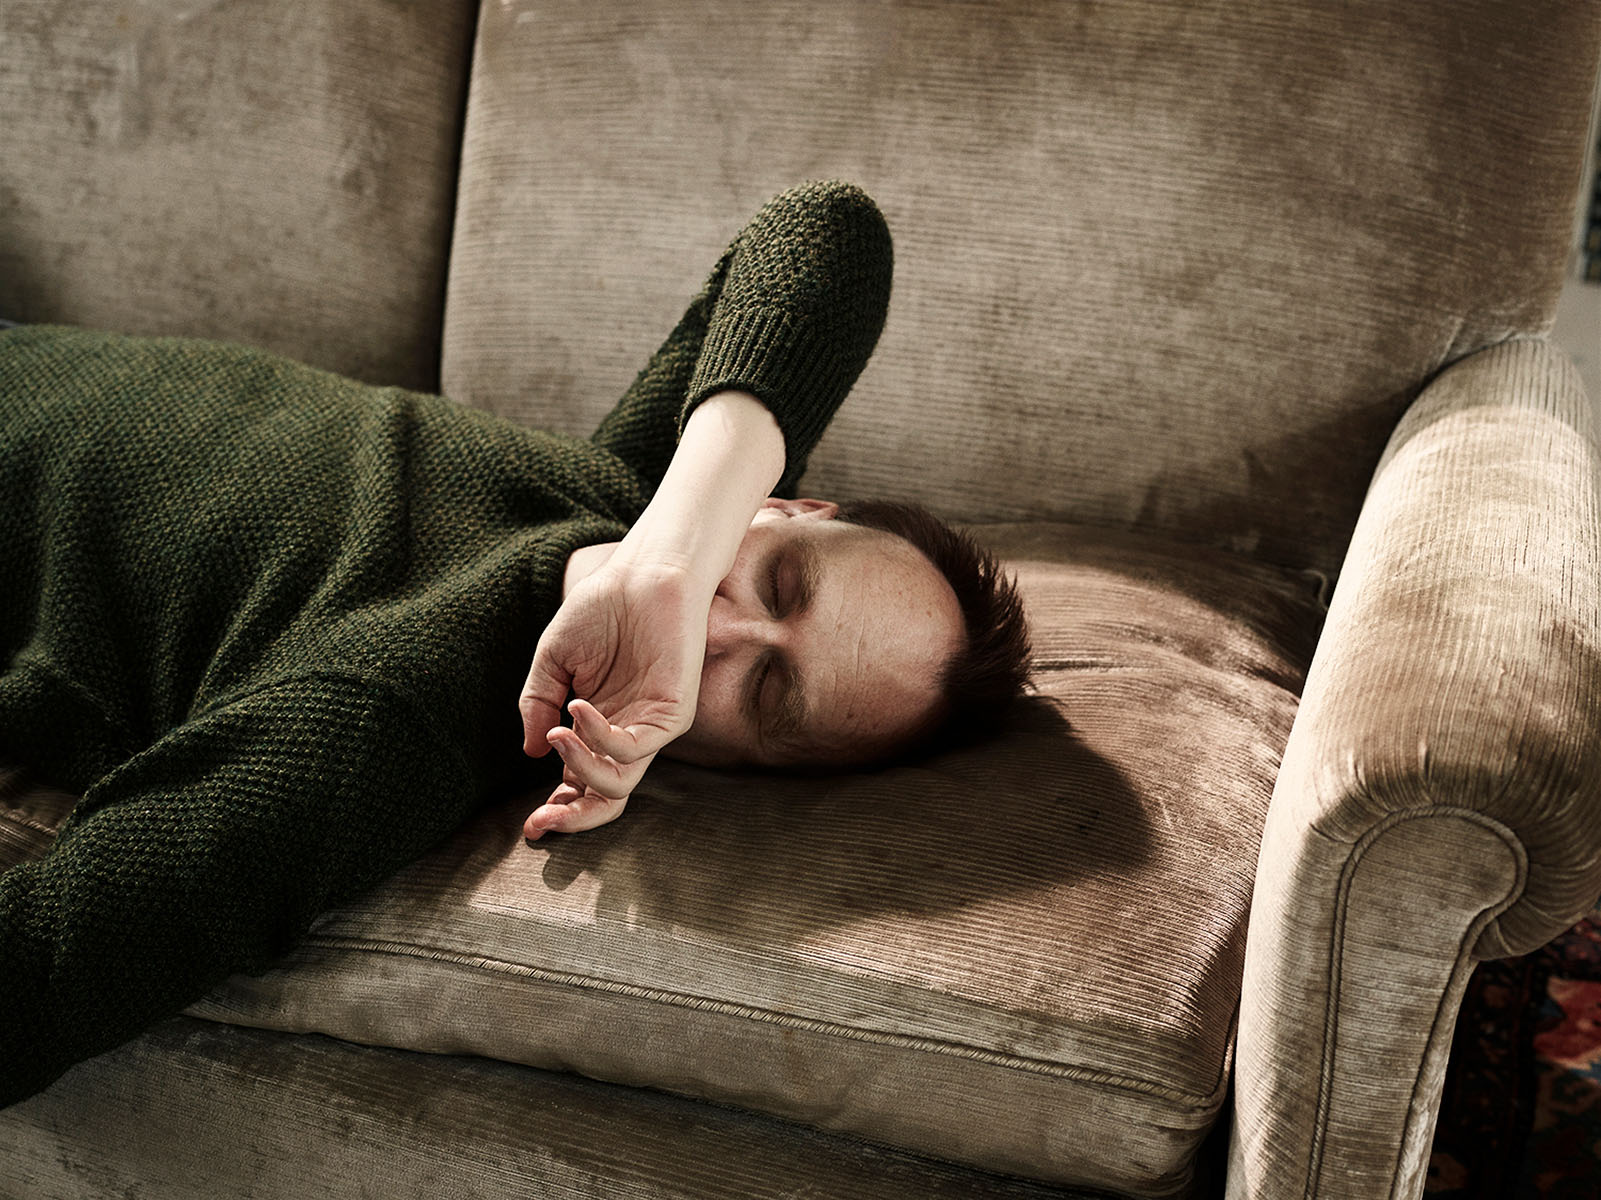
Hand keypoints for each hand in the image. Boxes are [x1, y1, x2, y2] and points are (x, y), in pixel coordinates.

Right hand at [519, 559, 712, 839]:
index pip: (581, 783)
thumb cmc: (602, 609)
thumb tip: (533, 753)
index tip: (529, 827)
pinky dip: (599, 737)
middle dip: (573, 819)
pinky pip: (634, 748)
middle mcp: (627, 734)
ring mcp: (652, 727)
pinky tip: (578, 708)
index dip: (556, 810)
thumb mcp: (553, 662)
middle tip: (541, 821)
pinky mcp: (672, 713)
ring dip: (580, 768)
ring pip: (619, 783)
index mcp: (599, 727)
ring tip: (558, 735)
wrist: (641, 573)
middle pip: (606, 799)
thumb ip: (539, 705)